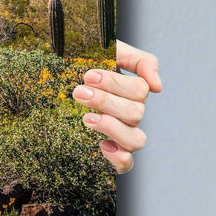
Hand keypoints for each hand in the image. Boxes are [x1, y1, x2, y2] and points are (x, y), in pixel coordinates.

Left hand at [73, 40, 160, 172]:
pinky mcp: (111, 152)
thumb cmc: (84, 63)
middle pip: (136, 113)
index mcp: (132, 90)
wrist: (58, 77)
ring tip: (86, 118)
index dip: (115, 84)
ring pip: (136, 140)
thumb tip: (158, 87)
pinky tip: (102, 145)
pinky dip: (119, 157)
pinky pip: (127, 164)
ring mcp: (122, 134)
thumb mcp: (111, 51)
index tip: (89, 76)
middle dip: (105, 101)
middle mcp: (130, 113)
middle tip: (79, 92)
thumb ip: (139, 60)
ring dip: (111, 127)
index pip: (140, 90)